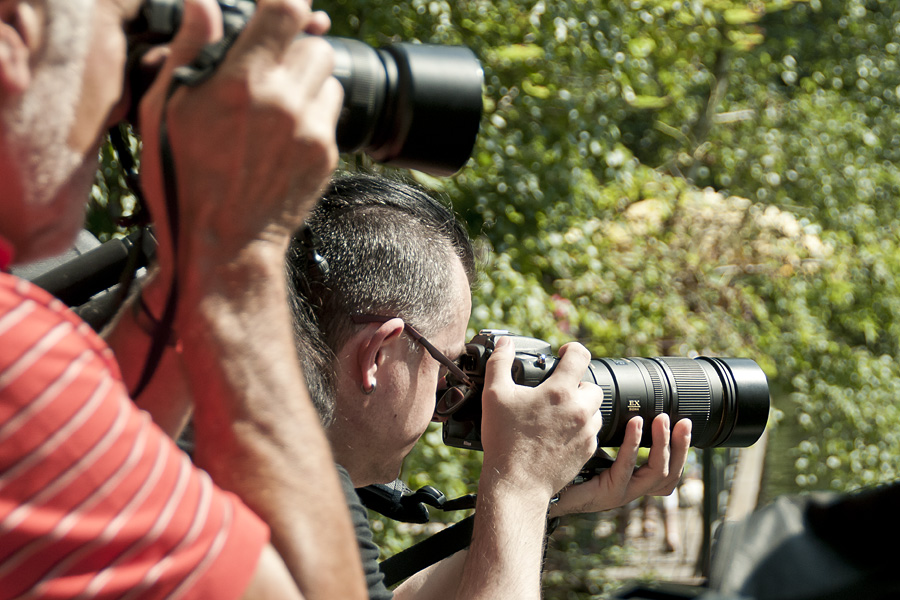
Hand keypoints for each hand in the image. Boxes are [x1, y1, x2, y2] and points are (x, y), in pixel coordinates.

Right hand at [137, 0, 342, 291]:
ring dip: (308, 78)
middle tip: (268, 69)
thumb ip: (189, 50)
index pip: (286, 10)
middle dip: (293, 48)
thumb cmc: (183, 178)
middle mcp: (283, 101)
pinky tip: (286, 132)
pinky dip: (314, 111)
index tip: (275, 9)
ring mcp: (310, 129)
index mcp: (240, 83)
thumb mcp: (164, 110)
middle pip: (314, 42)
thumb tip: (202, 4)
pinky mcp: (326, 153)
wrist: (225, 241)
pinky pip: (332, 111)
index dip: (284, 3)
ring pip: (328, 75)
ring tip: (277, 103)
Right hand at [479, 336, 604, 500]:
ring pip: (595, 409)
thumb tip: (505, 344)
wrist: (517, 483)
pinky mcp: (588, 450)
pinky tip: (561, 433)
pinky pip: (592, 431)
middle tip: (557, 391)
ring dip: (581, 406)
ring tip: (559, 413)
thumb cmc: (505, 439)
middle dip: (577, 383)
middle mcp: (579, 409)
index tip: (564, 354)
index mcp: (560, 391)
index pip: (580, 355)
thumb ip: (499, 363)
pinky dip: (581, 428)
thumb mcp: (494, 395)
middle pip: (592, 384)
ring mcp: (586, 432)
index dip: (572, 349)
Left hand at [550, 413, 691, 516]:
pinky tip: (635, 425)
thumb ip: (608, 430)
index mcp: (630, 479)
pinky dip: (634, 445)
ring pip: (656, 475)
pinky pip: (627, 469)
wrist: (536, 484)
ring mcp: (620, 494)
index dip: (680, 450)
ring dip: (663, 445)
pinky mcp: (606, 493)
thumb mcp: (593, 444)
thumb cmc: (562, 463)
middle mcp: (629, 489)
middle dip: (680, 447)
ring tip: (661, 419)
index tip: (684, 422)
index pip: (666, 471)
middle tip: (683, 421)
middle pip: (669, 476)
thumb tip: (617, 401)